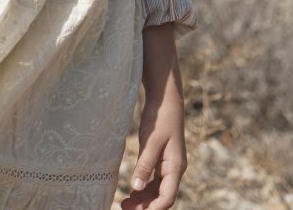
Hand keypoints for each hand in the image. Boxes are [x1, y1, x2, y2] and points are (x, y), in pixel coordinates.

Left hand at [120, 94, 186, 209]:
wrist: (166, 100)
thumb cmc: (160, 119)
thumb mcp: (150, 141)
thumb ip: (144, 164)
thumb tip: (136, 187)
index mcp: (175, 167)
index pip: (166, 197)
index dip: (152, 208)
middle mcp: (174, 169)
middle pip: (162, 196)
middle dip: (145, 205)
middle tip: (124, 207)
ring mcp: (169, 164)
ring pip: (158, 189)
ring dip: (144, 198)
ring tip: (125, 202)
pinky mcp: (162, 158)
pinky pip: (155, 179)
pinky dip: (145, 186)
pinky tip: (133, 189)